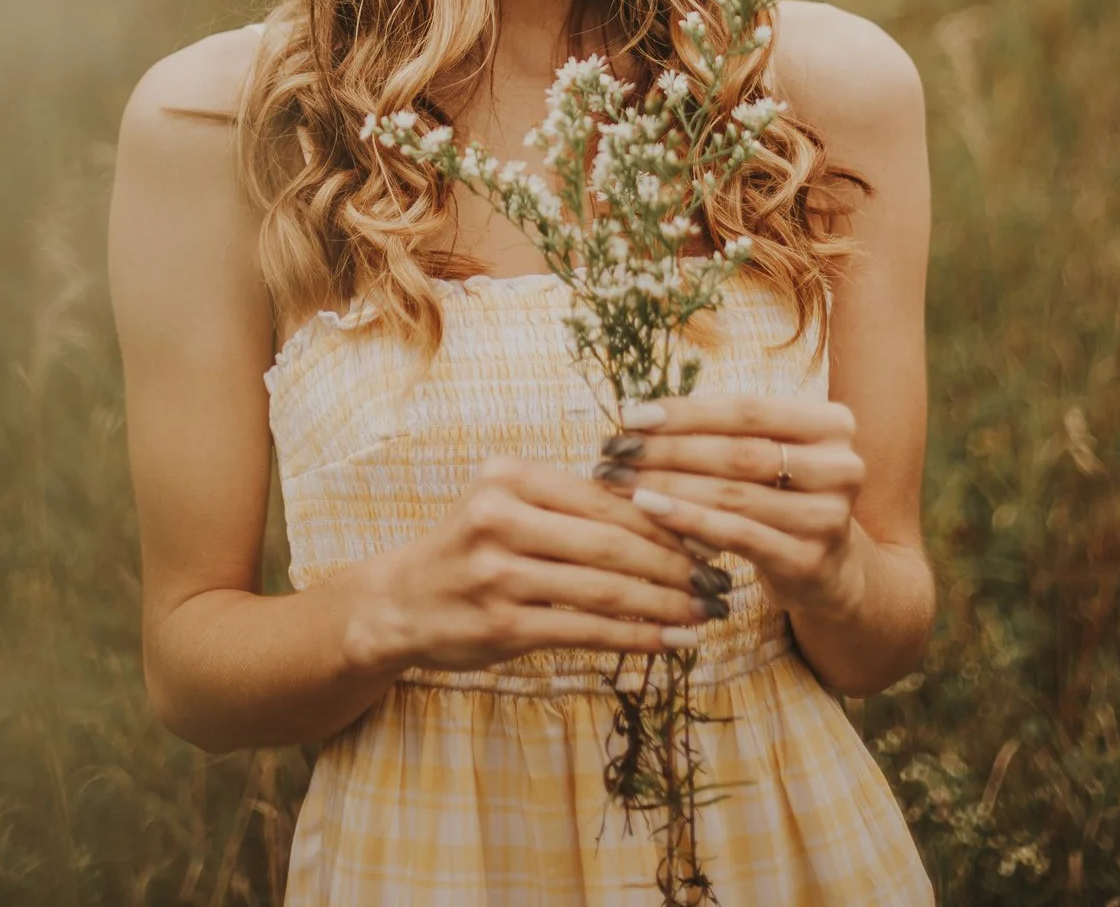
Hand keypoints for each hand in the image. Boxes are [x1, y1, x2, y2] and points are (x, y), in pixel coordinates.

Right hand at [372, 454, 735, 672]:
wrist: (400, 602)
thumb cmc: (473, 549)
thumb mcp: (510, 506)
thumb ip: (571, 506)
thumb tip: (666, 513)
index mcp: (510, 477)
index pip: (605, 497)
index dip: (663, 518)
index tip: (709, 533)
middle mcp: (501, 518)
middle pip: (611, 541)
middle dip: (675, 563)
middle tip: (719, 579)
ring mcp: (499, 574)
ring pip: (604, 588)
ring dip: (665, 603)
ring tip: (706, 613)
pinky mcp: (501, 626)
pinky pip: (584, 631)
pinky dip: (635, 636)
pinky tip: (671, 641)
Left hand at [597, 394, 867, 624]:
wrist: (829, 570)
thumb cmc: (782, 494)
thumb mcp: (769, 453)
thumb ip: (722, 432)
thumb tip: (638, 416)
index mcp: (833, 424)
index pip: (747, 409)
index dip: (686, 412)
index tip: (632, 415)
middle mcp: (841, 466)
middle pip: (738, 452)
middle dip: (669, 449)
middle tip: (616, 450)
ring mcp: (829, 517)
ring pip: (733, 494)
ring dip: (669, 484)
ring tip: (622, 479)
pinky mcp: (808, 560)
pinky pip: (736, 535)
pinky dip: (688, 520)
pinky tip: (649, 509)